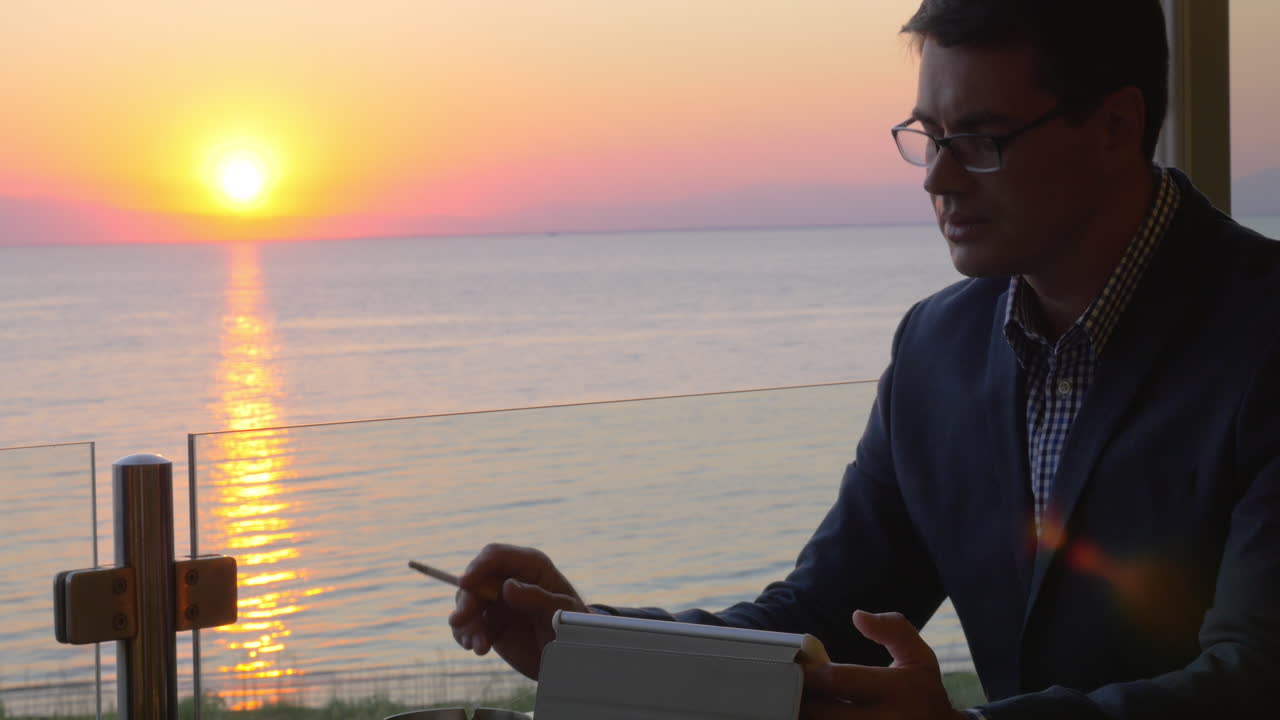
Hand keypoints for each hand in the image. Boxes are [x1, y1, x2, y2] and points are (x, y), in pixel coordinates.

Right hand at [447, 543, 588, 679]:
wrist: (571, 656)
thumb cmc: (572, 626)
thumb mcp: (560, 612)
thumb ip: (537, 598)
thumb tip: (508, 586)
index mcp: (529, 565)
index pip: (496, 556)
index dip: (478, 566)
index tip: (465, 583)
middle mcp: (509, 578)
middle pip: (476, 581)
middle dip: (466, 601)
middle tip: (460, 621)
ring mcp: (497, 601)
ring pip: (467, 603)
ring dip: (466, 624)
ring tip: (479, 646)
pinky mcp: (490, 623)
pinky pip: (468, 624)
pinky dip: (466, 635)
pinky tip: (477, 648)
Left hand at [801, 610, 966, 719]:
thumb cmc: (924, 693)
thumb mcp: (918, 656)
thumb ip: (893, 629)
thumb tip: (858, 616)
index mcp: (896, 690)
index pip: (839, 681)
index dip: (809, 674)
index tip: (795, 667)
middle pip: (825, 713)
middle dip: (802, 700)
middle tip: (786, 689)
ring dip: (807, 717)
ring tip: (796, 706)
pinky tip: (814, 716)